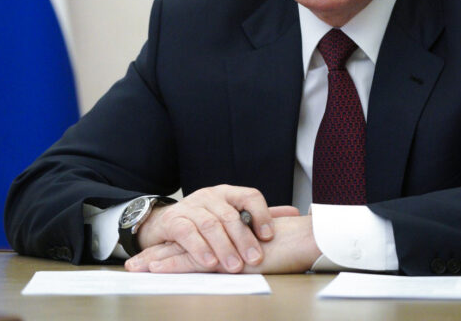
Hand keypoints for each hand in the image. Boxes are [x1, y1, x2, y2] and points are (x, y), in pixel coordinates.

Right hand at [127, 215, 319, 273]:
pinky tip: (209, 262)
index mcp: (228, 193)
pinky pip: (187, 233)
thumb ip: (259, 216)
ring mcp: (190, 206)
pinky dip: (199, 249)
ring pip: (210, 224)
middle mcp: (209, 196)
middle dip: (243, 239)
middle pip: (230, 215)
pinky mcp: (172, 220)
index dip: (262, 214)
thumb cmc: (204, 220)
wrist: (165, 223)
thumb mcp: (231, 215)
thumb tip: (295, 214)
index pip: (249, 196)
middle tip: (255, 259)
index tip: (270, 236)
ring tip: (234, 267)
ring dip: (224, 247)